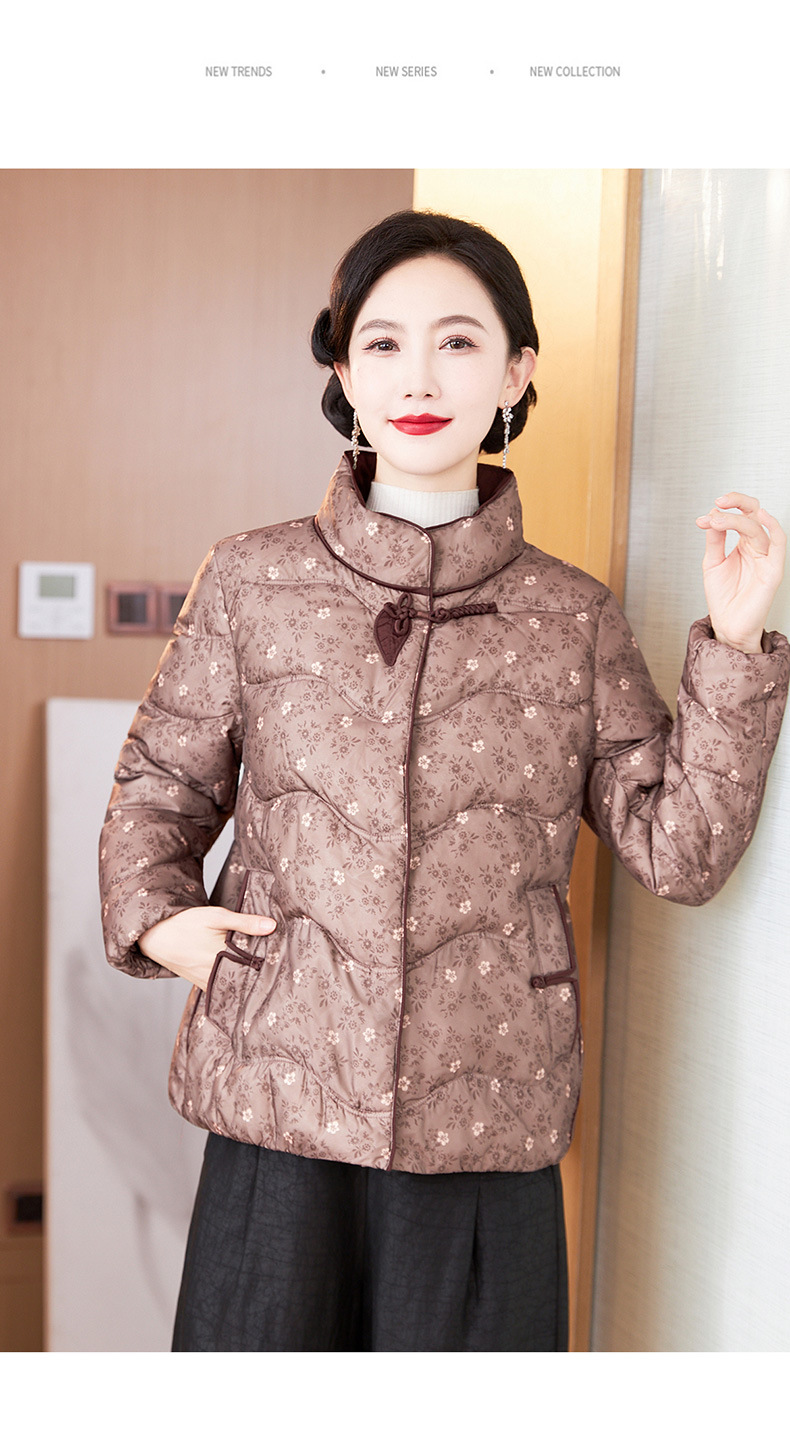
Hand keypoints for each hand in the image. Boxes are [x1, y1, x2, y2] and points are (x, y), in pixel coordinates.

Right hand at [138, 906, 276, 989]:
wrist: (157, 935)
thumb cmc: (186, 923)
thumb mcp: (216, 916)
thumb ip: (245, 922)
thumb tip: (272, 926)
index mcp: (221, 959)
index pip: (253, 968)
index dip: (269, 966)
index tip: (285, 964)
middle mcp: (215, 975)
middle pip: (246, 979)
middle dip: (262, 976)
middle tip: (281, 973)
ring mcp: (208, 982)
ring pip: (235, 985)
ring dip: (248, 980)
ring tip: (268, 977)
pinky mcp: (203, 984)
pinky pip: (223, 987)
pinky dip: (234, 982)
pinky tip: (246, 978)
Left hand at [696, 492, 785, 652]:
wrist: (727, 626)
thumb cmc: (723, 598)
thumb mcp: (712, 562)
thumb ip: (714, 539)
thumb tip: (712, 514)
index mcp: (743, 545)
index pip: (742, 515)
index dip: (727, 507)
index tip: (705, 515)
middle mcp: (756, 548)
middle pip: (753, 513)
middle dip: (736, 503)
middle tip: (718, 503)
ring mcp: (765, 558)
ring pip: (758, 527)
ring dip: (736, 519)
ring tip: (717, 519)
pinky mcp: (773, 570)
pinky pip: (779, 543)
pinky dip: (773, 527)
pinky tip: (761, 516)